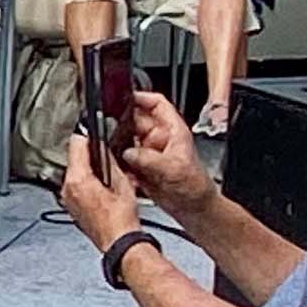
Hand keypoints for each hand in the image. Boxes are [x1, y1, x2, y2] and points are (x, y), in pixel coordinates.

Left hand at [61, 135, 142, 249]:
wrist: (119, 243)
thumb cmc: (121, 220)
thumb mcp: (122, 183)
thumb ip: (110, 162)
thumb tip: (104, 149)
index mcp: (78, 181)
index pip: (76, 146)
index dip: (84, 134)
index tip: (88, 126)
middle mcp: (68, 190)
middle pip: (73, 159)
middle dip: (86, 151)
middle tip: (99, 144)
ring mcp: (68, 200)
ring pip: (73, 173)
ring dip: (86, 166)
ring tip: (102, 165)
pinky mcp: (72, 208)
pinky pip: (75, 186)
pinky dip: (84, 180)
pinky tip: (99, 182)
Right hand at [112, 89, 213, 208]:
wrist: (194, 208)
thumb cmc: (195, 186)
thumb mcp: (173, 169)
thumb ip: (149, 159)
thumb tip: (128, 152)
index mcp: (173, 131)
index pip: (157, 104)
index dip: (141, 97)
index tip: (124, 98)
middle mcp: (160, 139)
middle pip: (136, 121)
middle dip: (122, 126)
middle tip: (111, 132)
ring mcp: (149, 153)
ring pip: (127, 141)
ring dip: (120, 147)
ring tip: (116, 155)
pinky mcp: (141, 168)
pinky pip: (125, 161)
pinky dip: (120, 164)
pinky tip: (123, 171)